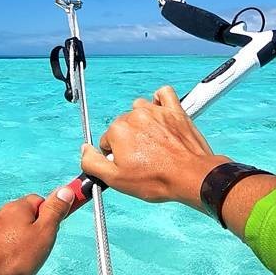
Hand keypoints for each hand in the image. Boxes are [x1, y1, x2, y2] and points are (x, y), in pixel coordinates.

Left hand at [0, 187, 74, 274]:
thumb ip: (54, 211)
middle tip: (23, 250)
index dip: (42, 215)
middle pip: (11, 215)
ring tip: (1, 258)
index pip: (35, 202)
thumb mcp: (44, 236)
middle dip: (17, 227)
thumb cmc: (15, 260)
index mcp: (15, 209)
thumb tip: (66, 189)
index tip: (44, 232)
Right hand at [80, 85, 229, 209]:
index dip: (115, 156)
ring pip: (140, 109)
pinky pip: (164, 94)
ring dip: (142, 121)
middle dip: (129, 140)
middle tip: (142, 158)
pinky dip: (160, 100)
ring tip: (153, 141)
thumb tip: (84, 150)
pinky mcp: (174, 110)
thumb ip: (92, 163)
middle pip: (123, 125)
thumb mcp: (116, 180)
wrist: (191, 177)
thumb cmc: (156, 180)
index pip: (107, 141)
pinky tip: (161, 113)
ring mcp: (156, 111)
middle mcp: (135, 116)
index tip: (128, 165)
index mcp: (118, 131)